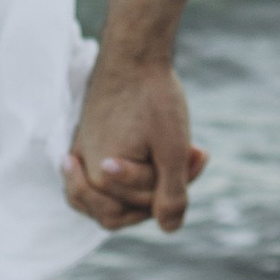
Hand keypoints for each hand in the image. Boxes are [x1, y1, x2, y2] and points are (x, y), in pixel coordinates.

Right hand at [64, 46, 208, 233]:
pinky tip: (157, 154)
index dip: (174, 188)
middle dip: (165, 181)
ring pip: (117, 192)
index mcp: (99, 176)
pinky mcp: (88, 142)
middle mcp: (84, 170)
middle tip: (194, 151)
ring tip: (182, 153)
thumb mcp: (173, 147)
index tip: (197, 153)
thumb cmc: (154, 97)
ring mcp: (83, 156)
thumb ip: (172, 192)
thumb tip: (169, 229)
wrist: (134, 50)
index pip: (141, 208)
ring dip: (153, 177)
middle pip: (128, 203)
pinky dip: (137, 169)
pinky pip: (108, 175)